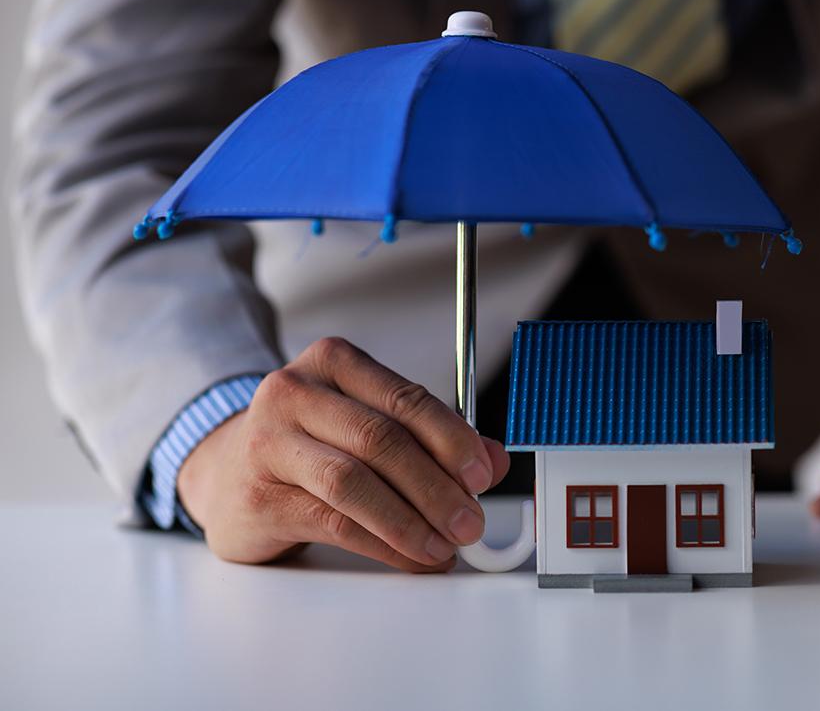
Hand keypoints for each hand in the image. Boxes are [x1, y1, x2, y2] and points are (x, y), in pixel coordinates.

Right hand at [177, 337, 509, 568]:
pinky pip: (333, 522)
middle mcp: (294, 392)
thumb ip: (432, 438)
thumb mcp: (368, 424)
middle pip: (381, 439)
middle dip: (436, 486)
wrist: (224, 472)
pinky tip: (410, 556)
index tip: (483, 474)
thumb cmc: (309, 443)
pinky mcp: (259, 496)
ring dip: (410, 520)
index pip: (405, 398)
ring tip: (445, 546)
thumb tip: (495, 460)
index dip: (452, 439)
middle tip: (469, 521)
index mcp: (333, 362)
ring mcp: (269, 442)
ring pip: (354, 482)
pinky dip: (382, 543)